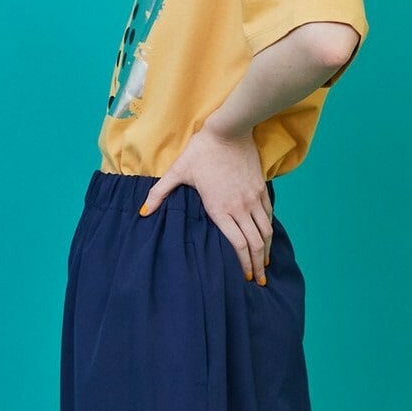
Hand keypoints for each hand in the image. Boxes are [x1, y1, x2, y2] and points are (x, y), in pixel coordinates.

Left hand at [139, 120, 272, 283]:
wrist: (228, 130)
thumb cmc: (202, 151)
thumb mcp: (178, 171)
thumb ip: (159, 193)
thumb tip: (143, 212)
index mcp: (220, 209)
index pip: (238, 244)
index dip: (243, 263)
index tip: (244, 277)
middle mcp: (240, 207)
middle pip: (255, 243)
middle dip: (258, 265)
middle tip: (259, 280)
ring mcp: (253, 198)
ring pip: (265, 231)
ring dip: (266, 251)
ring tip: (265, 265)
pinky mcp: (260, 189)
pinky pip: (268, 215)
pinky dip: (268, 230)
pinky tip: (266, 238)